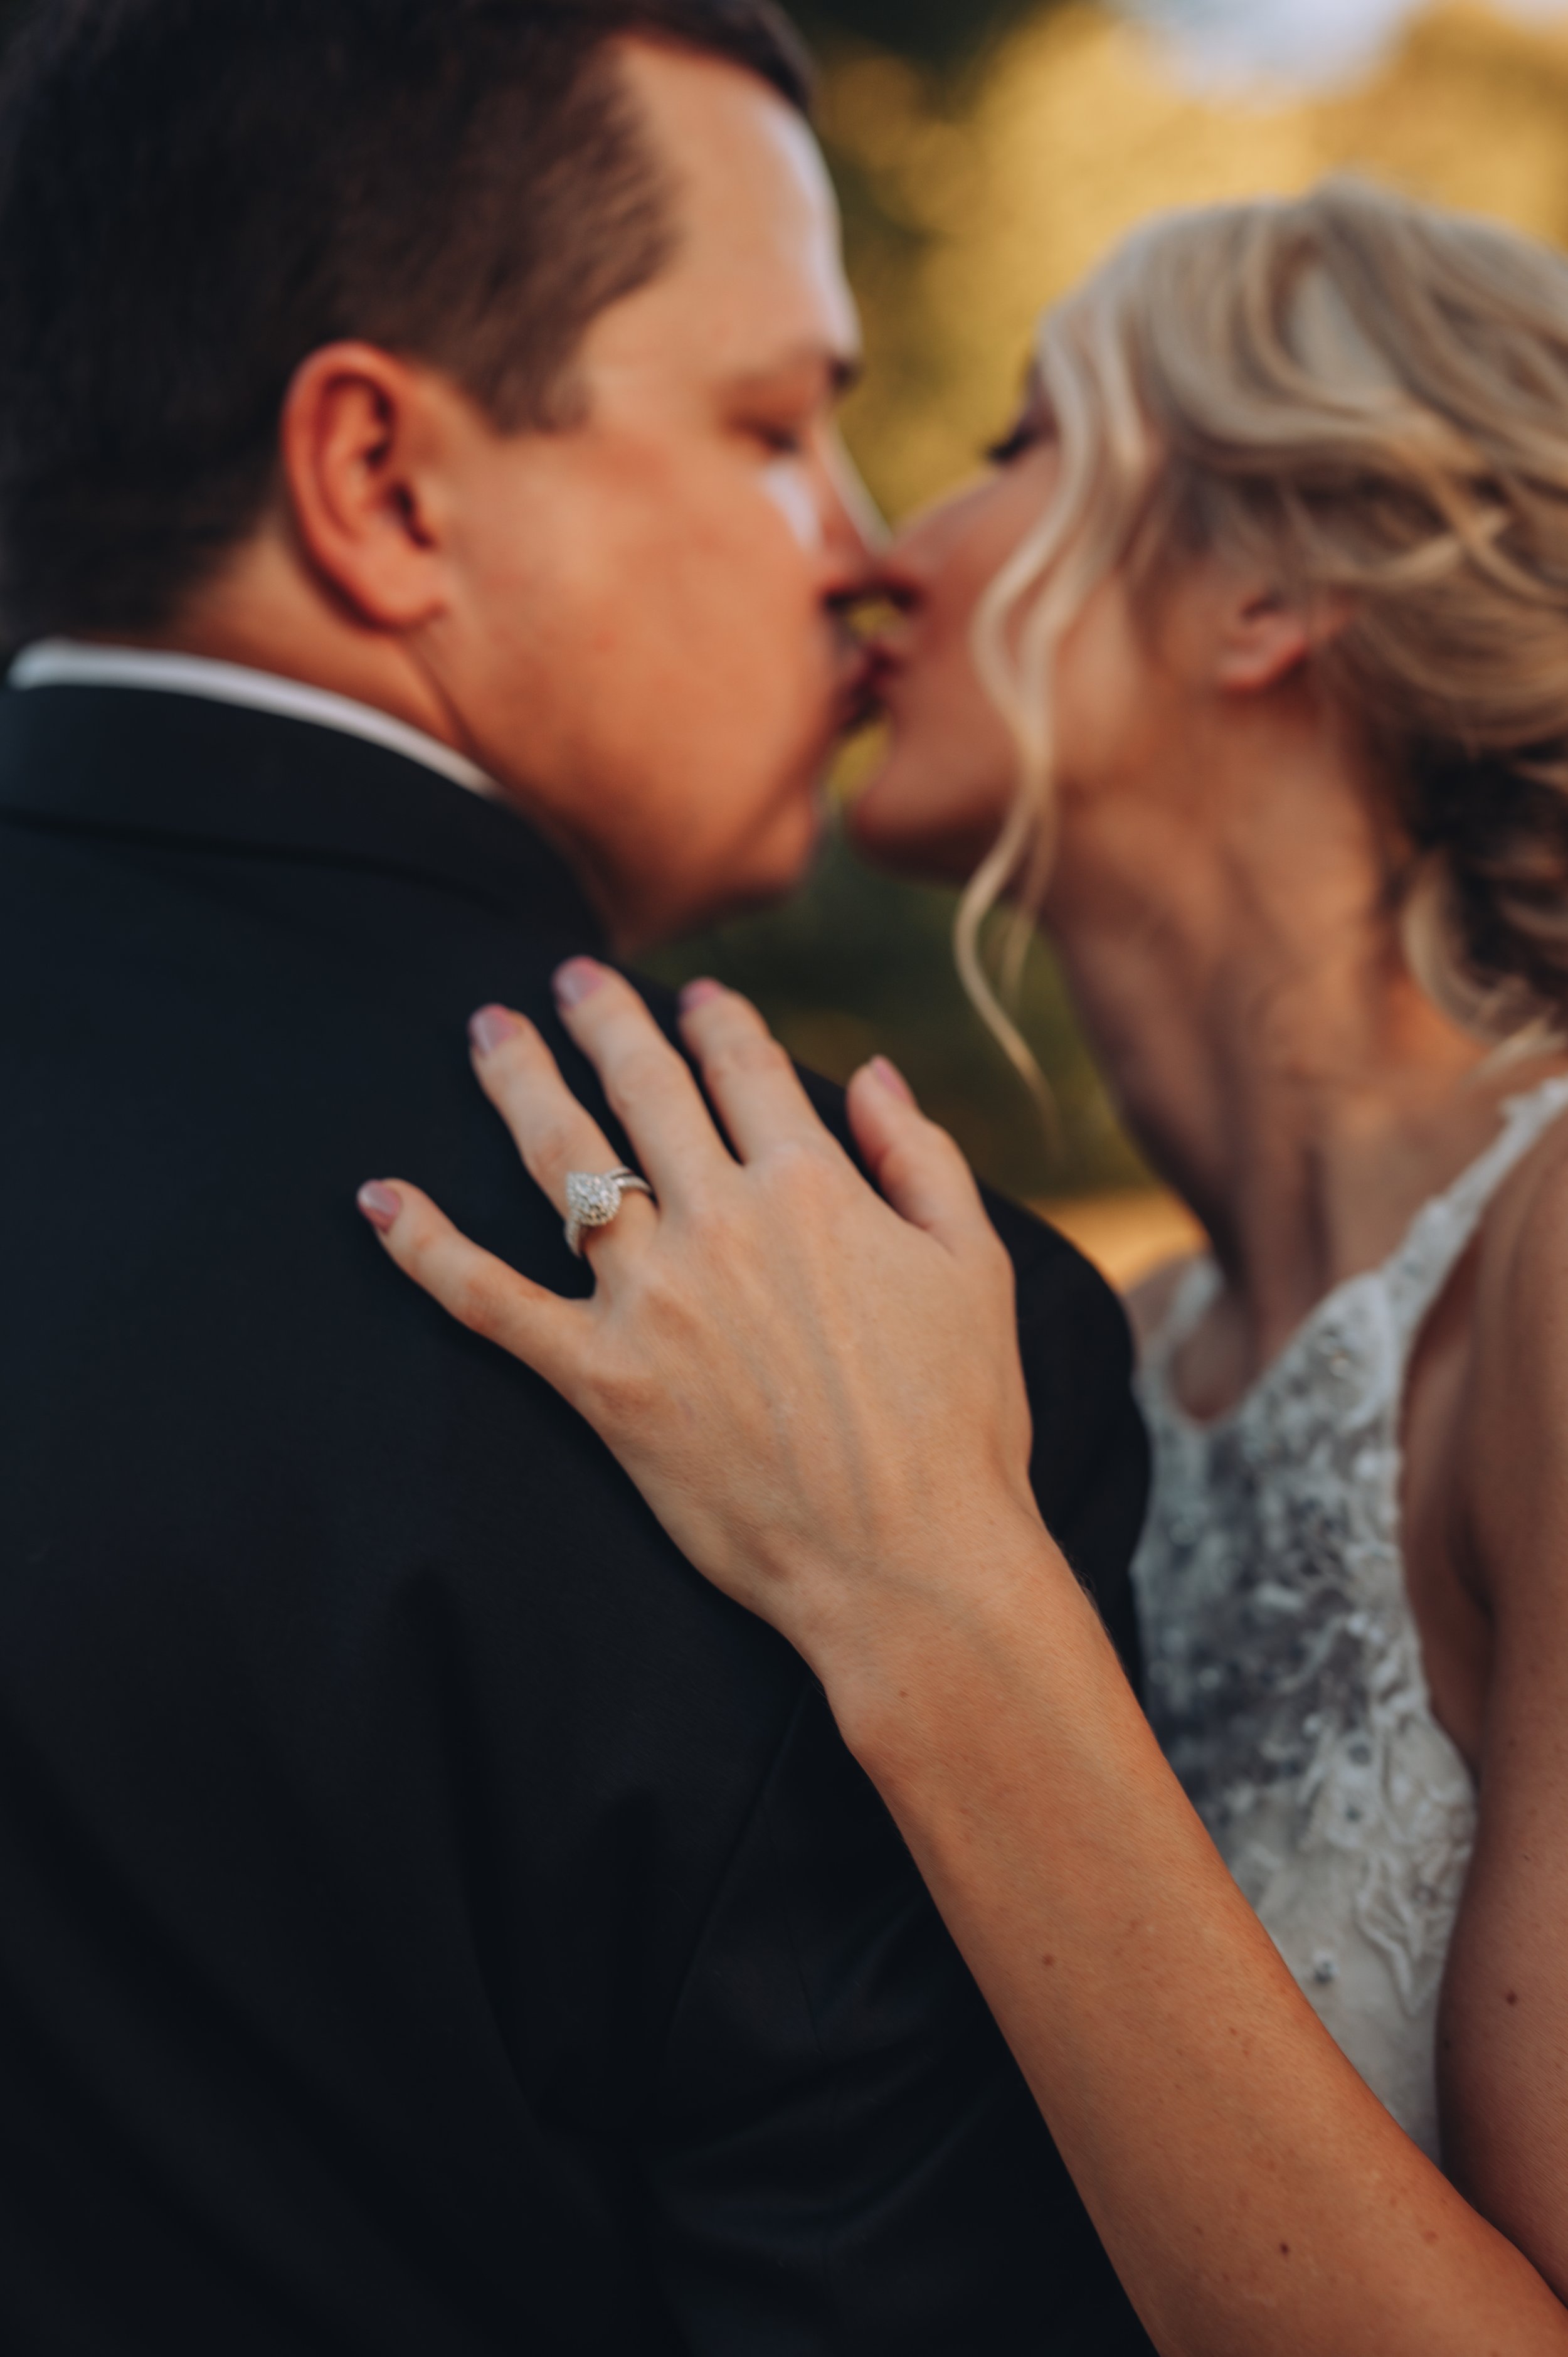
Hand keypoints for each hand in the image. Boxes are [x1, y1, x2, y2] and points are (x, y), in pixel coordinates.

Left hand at [357, 960, 1048, 1683]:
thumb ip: (921, 1153)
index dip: (713, 1020)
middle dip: (603, 1019)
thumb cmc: (960, 1421)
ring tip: (487, 1031)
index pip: (745, 1070)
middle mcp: (722, 1223)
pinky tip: (377, 1199)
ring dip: (518, 1083)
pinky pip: (491, 1301)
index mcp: (815, 1187)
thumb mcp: (973, 1266)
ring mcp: (653, 1300)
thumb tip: (872, 1068)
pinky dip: (426, 1248)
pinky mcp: (602, 1381)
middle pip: (643, 1090)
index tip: (692, 996)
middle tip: (570, 979)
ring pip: (562, 1162)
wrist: (911, 1561)